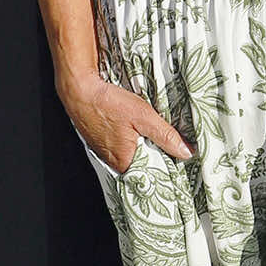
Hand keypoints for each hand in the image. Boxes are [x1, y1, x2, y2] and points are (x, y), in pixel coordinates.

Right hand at [60, 72, 195, 171]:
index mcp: (125, 162)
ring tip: (155, 136)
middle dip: (158, 156)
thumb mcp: (144, 116)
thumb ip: (166, 135)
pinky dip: (132, 141)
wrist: (80, 90)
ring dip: (144, 147)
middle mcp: (114, 163)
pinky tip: (136, 131)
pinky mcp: (101, 143)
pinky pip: (122, 147)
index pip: (152, 174)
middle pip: (143, 165)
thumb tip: (186, 152)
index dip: (167, 167)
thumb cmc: (108, 103)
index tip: (181, 161)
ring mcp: (106, 153)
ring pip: (133, 155)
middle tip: (173, 147)